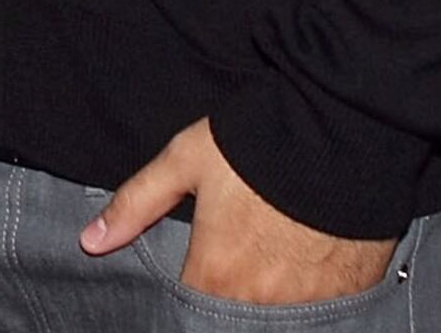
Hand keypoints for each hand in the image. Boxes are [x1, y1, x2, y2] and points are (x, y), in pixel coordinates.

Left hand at [83, 118, 396, 304]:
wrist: (344, 127)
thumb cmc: (261, 140)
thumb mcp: (188, 159)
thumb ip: (137, 203)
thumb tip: (90, 241)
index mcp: (216, 275)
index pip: (187, 315)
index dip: (190, 296)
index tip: (197, 277)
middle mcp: (260, 301)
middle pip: (232, 321)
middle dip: (229, 301)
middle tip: (236, 266)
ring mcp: (309, 303)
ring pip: (276, 319)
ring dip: (268, 299)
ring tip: (271, 261)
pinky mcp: (350, 294)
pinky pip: (321, 312)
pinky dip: (311, 298)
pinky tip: (307, 265)